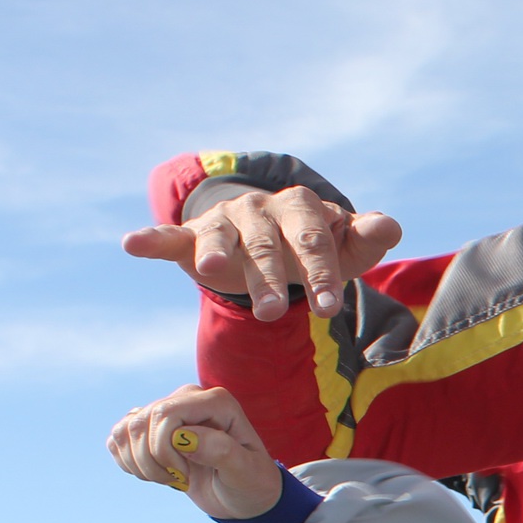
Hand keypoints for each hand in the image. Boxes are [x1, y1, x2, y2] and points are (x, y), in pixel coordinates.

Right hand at [107, 386, 285, 518]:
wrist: (242, 494)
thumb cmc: (250, 482)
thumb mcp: (245, 472)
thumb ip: (221, 452)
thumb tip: (185, 437)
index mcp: (216, 401)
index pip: (166, 413)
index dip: (165, 449)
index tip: (187, 476)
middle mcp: (189, 398)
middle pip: (142, 422)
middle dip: (152, 461)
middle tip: (180, 480)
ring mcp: (167, 411)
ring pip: (126, 430)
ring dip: (140, 464)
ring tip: (169, 478)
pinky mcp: (150, 428)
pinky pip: (118, 438)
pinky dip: (128, 462)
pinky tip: (155, 473)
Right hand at [123, 187, 401, 322]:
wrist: (272, 234)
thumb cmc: (314, 247)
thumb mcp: (344, 248)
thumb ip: (365, 239)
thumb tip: (390, 226)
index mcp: (302, 209)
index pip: (314, 242)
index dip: (322, 275)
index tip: (328, 309)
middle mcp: (261, 210)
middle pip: (267, 247)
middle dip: (269, 279)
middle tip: (273, 314)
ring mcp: (226, 222)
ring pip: (222, 240)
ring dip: (217, 255)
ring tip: (211, 272)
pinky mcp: (193, 236)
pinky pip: (171, 237)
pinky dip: (152, 240)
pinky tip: (132, 244)